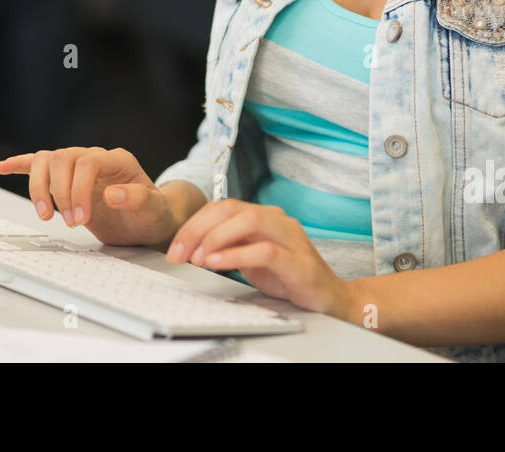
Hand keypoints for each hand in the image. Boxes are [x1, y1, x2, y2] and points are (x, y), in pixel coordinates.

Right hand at [0, 147, 177, 248]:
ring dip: (39, 187)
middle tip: (71, 222)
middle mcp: (95, 158)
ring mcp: (78, 166)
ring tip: (45, 215)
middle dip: (60, 192)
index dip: (78, 189)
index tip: (80, 218)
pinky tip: (4, 166)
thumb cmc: (152, 214)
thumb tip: (112, 194)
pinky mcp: (66, 179)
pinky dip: (21, 164)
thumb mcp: (153, 210)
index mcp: (117, 160)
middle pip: (62, 158)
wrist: (148, 221)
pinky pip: (39, 164)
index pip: (87, 162)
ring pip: (47, 160)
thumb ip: (137, 199)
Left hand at [165, 199, 353, 316]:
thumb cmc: (288, 278)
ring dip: (216, 238)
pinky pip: (265, 250)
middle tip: (179, 253)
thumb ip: (228, 248)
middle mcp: (277, 220)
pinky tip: (219, 265)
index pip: (222, 207)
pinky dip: (237, 255)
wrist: (329, 298)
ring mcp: (290, 238)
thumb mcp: (250, 260)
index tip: (175, 248)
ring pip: (249, 220)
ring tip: (198, 258)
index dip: (194, 224)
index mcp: (264, 217)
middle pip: (231, 209)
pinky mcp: (299, 261)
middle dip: (198, 229)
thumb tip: (191, 247)